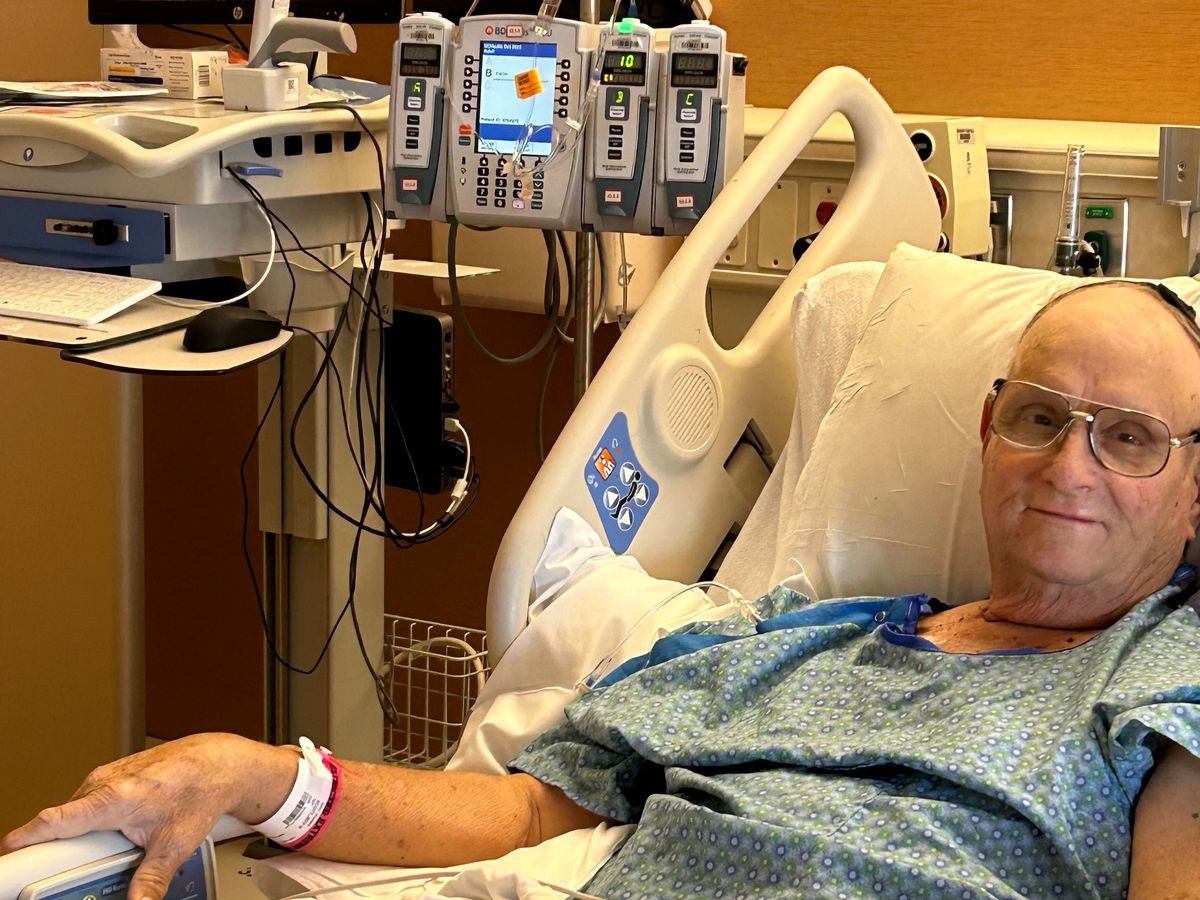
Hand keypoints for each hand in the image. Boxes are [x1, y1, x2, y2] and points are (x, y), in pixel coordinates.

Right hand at [0, 734, 290, 899]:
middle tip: (85, 869)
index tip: (7, 857)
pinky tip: (122, 830)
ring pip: (76, 816)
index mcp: (113, 798)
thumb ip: (150, 880)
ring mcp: (106, 776)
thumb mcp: (175, 844)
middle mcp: (104, 782)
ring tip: (116, 846)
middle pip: (61, 826)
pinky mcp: (112, 776)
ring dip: (84, 836)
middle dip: (64, 851)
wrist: (221, 761)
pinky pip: (89, 805)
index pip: (53, 821)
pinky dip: (96, 821)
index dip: (25, 841)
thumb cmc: (200, 790)